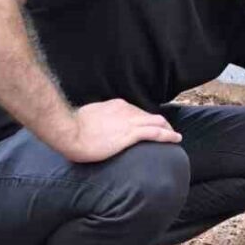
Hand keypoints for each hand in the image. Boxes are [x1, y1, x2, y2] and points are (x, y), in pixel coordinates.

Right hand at [56, 99, 182, 162]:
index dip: (146, 119)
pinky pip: (155, 133)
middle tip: (168, 132)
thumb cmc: (72, 128)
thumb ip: (98, 120)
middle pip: (149, 116)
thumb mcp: (88, 118)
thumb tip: (98, 126)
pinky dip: (168, 135)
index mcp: (115, 105)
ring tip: (175, 137)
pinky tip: (176, 139)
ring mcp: (129, 121)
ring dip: (168, 129)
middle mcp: (125, 110)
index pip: (137, 111)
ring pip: (157, 122)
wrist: (68, 132)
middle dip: (161, 124)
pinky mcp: (130, 134)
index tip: (150, 125)